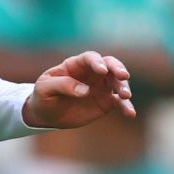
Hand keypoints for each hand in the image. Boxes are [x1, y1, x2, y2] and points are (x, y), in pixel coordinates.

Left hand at [22, 50, 136, 128]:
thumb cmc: (43, 96)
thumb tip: (84, 90)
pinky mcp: (106, 102)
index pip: (90, 58)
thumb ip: (63, 86)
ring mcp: (101, 86)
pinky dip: (126, 106)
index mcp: (76, 65)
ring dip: (124, 87)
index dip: (97, 62)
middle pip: (110, 65)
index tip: (101, 70)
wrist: (46, 115)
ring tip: (125, 96)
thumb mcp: (45, 89)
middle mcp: (92, 73)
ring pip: (118, 82)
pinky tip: (130, 113)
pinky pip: (119, 102)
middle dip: (118, 68)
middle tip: (123, 76)